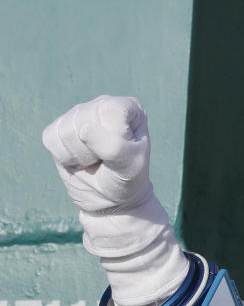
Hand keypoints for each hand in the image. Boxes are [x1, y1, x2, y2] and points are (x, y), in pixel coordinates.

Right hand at [42, 95, 152, 213]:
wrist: (112, 200)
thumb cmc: (128, 180)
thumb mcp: (130, 167)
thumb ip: (114, 147)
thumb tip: (84, 129)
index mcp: (129, 108)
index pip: (111, 110)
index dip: (114, 135)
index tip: (126, 151)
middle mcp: (102, 105)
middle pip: (84, 121)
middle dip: (94, 150)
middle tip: (108, 160)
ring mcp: (79, 114)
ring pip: (65, 131)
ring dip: (80, 156)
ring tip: (95, 161)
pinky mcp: (58, 128)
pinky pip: (50, 139)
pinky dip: (64, 157)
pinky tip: (80, 161)